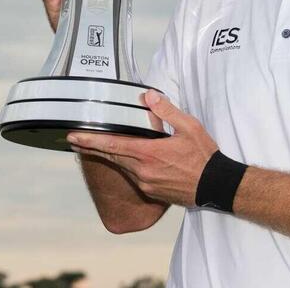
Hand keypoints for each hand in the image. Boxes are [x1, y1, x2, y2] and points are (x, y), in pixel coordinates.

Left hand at [66, 90, 217, 206]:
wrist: (215, 186)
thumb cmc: (204, 156)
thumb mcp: (189, 127)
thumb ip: (166, 111)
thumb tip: (149, 96)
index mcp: (149, 153)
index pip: (112, 145)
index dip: (90, 141)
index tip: (73, 137)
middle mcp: (143, 171)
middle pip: (111, 157)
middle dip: (92, 148)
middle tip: (75, 140)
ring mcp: (146, 184)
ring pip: (123, 167)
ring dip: (111, 156)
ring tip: (99, 147)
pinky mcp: (152, 192)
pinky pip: (134, 177)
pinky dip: (129, 166)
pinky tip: (131, 160)